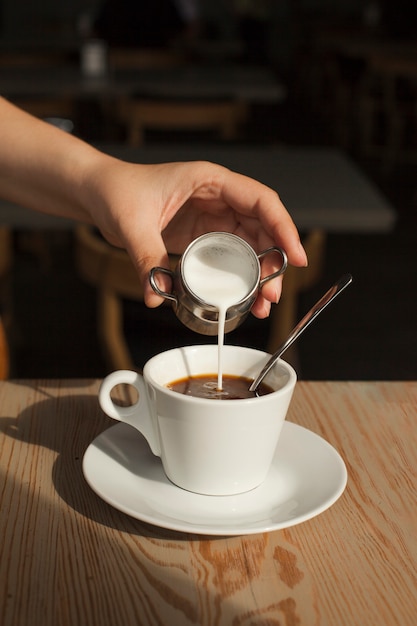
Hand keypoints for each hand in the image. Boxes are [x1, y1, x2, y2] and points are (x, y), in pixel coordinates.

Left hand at [87, 158, 306, 317]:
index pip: (260, 200)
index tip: (295, 256)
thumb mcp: (131, 222)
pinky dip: (240, 277)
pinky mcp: (202, 237)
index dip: (283, 227)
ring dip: (260, 274)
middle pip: (261, 228)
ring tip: (262, 304)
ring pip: (250, 245)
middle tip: (272, 294)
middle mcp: (218, 198)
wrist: (99, 193)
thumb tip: (156, 295)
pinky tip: (242, 298)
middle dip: (273, 262)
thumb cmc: (117, 190)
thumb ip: (146, 257)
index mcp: (210, 181)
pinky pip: (230, 257)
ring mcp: (212, 218)